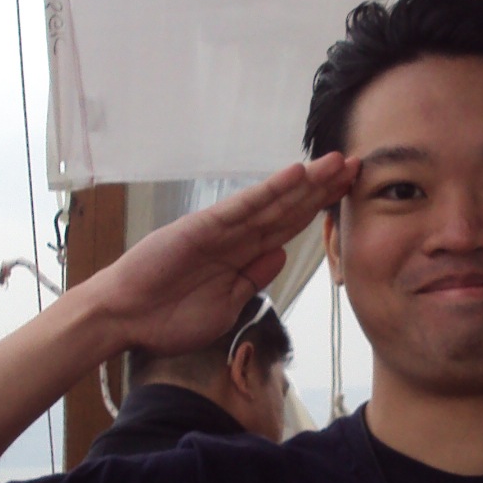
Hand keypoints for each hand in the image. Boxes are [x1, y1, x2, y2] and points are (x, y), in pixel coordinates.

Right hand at [88, 153, 357, 357]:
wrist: (124, 319)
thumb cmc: (167, 317)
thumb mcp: (226, 304)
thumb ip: (253, 277)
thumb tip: (280, 254)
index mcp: (242, 255)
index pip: (289, 227)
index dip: (319, 210)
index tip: (349, 194)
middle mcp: (236, 236)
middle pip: (288, 208)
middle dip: (323, 188)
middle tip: (357, 165)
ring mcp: (220, 229)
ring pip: (272, 202)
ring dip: (305, 182)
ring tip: (336, 163)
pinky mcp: (203, 228)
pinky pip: (243, 208)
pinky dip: (269, 191)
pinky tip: (295, 174)